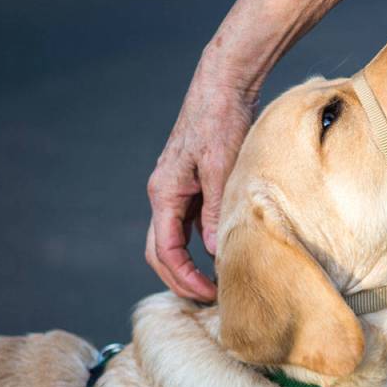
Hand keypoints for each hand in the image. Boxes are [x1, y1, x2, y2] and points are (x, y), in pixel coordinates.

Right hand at [147, 54, 256, 300]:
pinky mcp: (193, 185)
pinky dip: (199, 247)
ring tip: (216, 284)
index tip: (211, 293)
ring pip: (173, 241)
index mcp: (165, 193)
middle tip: (211, 299)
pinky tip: (222, 255)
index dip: (185, 278)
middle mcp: (165, 195)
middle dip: (181, 280)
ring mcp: (178, 191)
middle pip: (161, 252)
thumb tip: (213, 252)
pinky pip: (189, 226)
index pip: (164, 251)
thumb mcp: (221, 168)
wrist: (224, 86)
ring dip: (189, 266)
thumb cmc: (222, 122)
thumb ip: (216, 211)